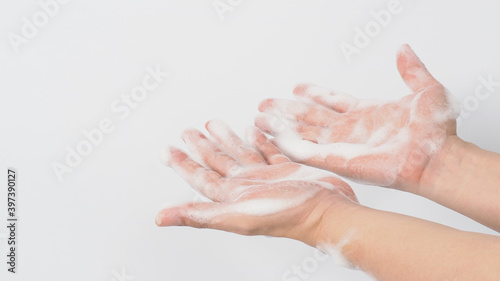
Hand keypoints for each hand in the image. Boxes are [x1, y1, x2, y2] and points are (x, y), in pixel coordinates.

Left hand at [156, 120, 357, 245]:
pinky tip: (252, 130)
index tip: (167, 150)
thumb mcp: (235, 215)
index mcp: (231, 196)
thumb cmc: (285, 216)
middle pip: (217, 162)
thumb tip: (160, 218)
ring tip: (213, 123)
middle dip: (201, 146)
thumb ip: (198, 215)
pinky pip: (267, 150)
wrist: (326, 211)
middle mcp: (247, 185)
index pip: (200, 177)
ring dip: (227, 139)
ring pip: (240, 153)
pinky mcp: (286, 168)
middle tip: (188, 131)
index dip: (182, 164)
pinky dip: (258, 139)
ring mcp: (266, 177)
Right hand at [255, 44, 459, 191]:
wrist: (437, 157)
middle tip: (265, 103)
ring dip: (281, 126)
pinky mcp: (337, 161)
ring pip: (303, 133)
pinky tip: (271, 135)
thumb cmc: (436, 131)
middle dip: (287, 110)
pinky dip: (288, 144)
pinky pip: (307, 152)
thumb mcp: (426, 90)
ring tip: (259, 118)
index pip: (332, 100)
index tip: (298, 86)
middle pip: (310, 117)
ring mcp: (342, 145)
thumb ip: (411, 70)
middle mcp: (350, 130)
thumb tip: (403, 49)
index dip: (314, 93)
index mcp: (366, 113)